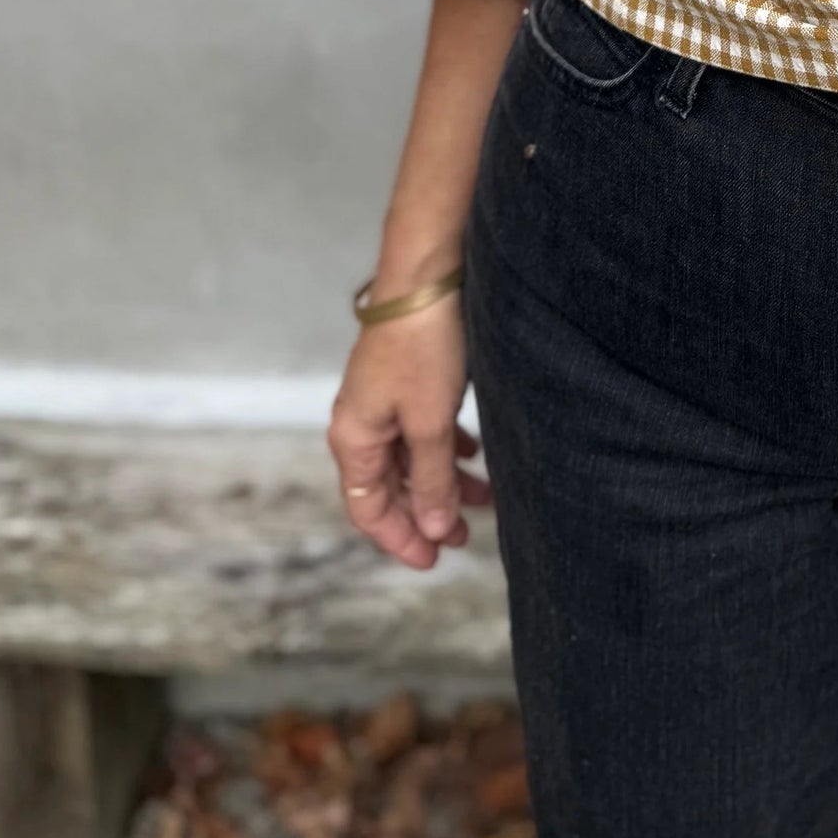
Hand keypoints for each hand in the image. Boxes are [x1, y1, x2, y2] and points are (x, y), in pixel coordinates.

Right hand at [328, 295, 490, 569]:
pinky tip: (474, 454)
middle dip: (427, 513)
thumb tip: (432, 527)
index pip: (367, 509)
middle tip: (464, 537)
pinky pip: (421, 429)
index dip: (399, 539)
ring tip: (483, 498)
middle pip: (390, 487)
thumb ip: (431, 478)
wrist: (427, 278)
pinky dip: (447, 448)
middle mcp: (361, 423)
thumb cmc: (421, 348)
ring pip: (411, 457)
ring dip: (443, 481)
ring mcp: (382, 401)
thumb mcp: (429, 422)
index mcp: (354, 439)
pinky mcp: (405, 381)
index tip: (433, 560)